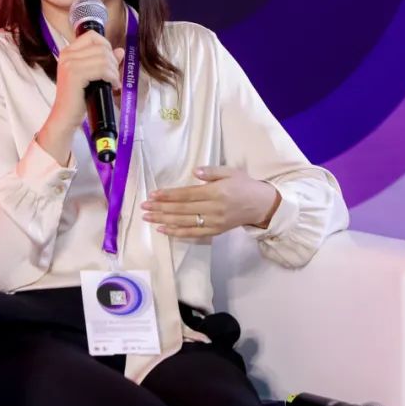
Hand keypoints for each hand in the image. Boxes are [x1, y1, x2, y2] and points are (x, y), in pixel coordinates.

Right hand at [36, 31, 123, 165]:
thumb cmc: (78, 98)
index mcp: (68, 52)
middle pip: (101, 47)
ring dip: (114, 71)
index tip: (110, 63)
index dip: (106, 46)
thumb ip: (104, 61)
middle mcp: (67, 54)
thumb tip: (120, 51)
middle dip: (113, 62)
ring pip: (104, 58)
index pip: (93, 36)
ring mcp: (70, 64)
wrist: (65, 116)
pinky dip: (112, 77)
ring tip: (113, 83)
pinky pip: (102, 69)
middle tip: (114, 77)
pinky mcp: (75, 74)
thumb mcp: (92, 76)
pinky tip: (112, 86)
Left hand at [140, 166, 281, 237]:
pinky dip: (177, 232)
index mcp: (216, 192)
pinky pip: (193, 233)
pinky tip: (163, 229)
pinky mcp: (215, 232)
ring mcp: (214, 222)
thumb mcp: (231, 172)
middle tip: (144, 206)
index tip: (153, 194)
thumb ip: (212, 172)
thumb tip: (195, 171)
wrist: (261, 205)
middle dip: (161, 208)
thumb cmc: (244, 185)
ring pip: (184, 222)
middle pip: (182, 209)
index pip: (187, 194)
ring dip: (164, 220)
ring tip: (148, 217)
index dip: (169, 195)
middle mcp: (213, 209)